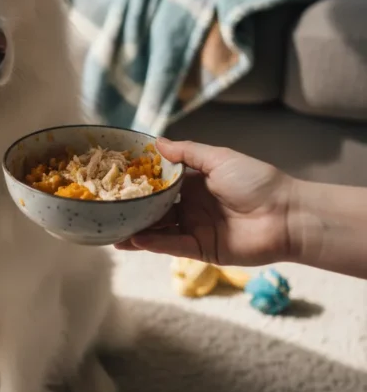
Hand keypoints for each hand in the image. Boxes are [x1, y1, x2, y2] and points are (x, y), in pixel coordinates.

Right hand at [116, 138, 294, 266]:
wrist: (286, 215)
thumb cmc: (256, 181)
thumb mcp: (219, 158)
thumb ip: (187, 153)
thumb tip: (157, 142)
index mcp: (194, 184)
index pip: (159, 184)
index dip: (138, 183)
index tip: (115, 180)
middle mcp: (191, 206)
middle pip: (154, 209)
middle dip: (131, 210)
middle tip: (106, 209)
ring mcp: (194, 229)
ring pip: (158, 230)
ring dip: (136, 230)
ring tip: (112, 230)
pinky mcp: (201, 249)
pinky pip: (172, 245)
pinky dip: (153, 243)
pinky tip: (135, 239)